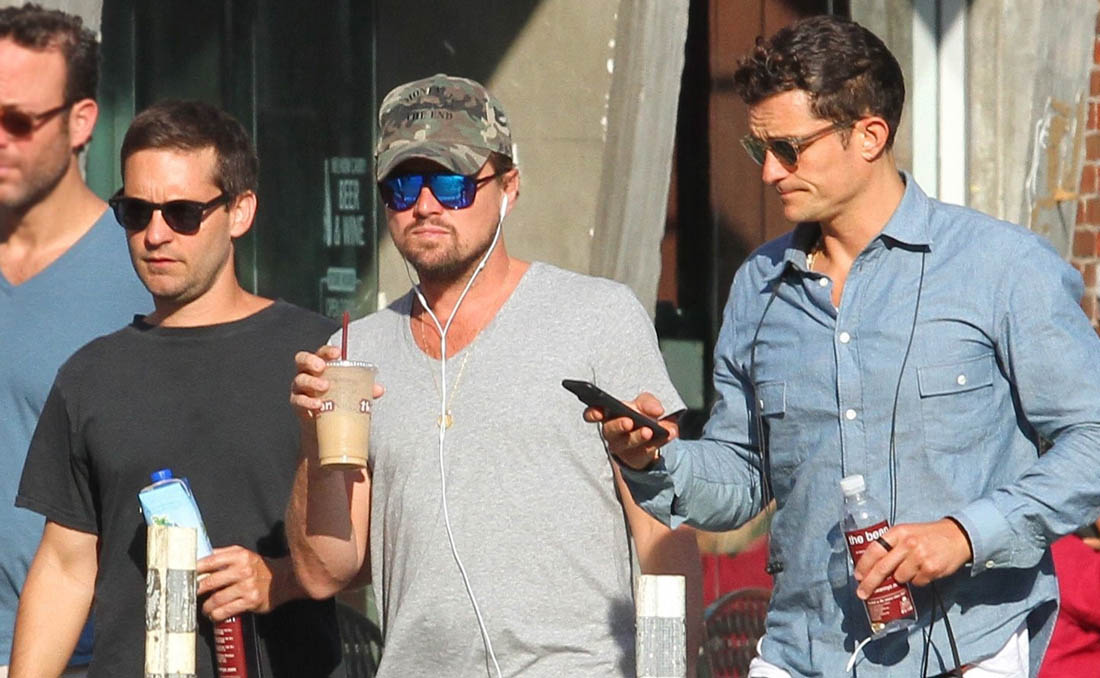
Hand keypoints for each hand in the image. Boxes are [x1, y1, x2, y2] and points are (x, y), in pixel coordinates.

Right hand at [290, 345, 383, 423]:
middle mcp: (307, 373)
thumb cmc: (335, 400)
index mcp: (320, 366)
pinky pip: (298, 400)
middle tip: (322, 367)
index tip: (337, 353)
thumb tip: (379, 389)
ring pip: (300, 380)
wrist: (323, 424)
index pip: (321, 353)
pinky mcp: (297, 404)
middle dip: (311, 361)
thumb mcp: (350, 392)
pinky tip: (318, 405)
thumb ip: (364, 389)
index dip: (327, 351)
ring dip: (312, 382)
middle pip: (302, 360)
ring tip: (325, 387)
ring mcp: (300, 388)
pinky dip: (307, 402)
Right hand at [584, 392, 677, 469]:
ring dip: (637, 437)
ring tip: (649, 431)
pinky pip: (645, 452)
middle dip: (618, 425)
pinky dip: (658, 442)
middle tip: (629, 422)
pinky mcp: (637, 458)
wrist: (652, 435)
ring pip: (626, 443)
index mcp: (609, 414)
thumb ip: (649, 403)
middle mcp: (612, 432)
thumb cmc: (641, 414)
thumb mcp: (645, 404)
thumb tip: (657, 410)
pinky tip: (667, 435)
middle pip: (609, 430)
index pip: (593, 414)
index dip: (592, 413)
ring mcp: (623, 447)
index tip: (598, 413)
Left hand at [853, 518, 972, 598]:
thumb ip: (891, 545)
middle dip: (870, 583)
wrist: (957, 536)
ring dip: (900, 579)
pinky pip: (916, 583)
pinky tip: (923, 570)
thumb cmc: (927, 536)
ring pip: (899, 578)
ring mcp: (920, 557)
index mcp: (898, 532)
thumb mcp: (906, 532)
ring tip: (910, 568)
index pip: (875, 549)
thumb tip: (871, 567)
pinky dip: (917, 580)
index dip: (864, 565)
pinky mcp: (931, 569)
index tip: (858, 576)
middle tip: (862, 593)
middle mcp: (908, 544)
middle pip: (882, 568)